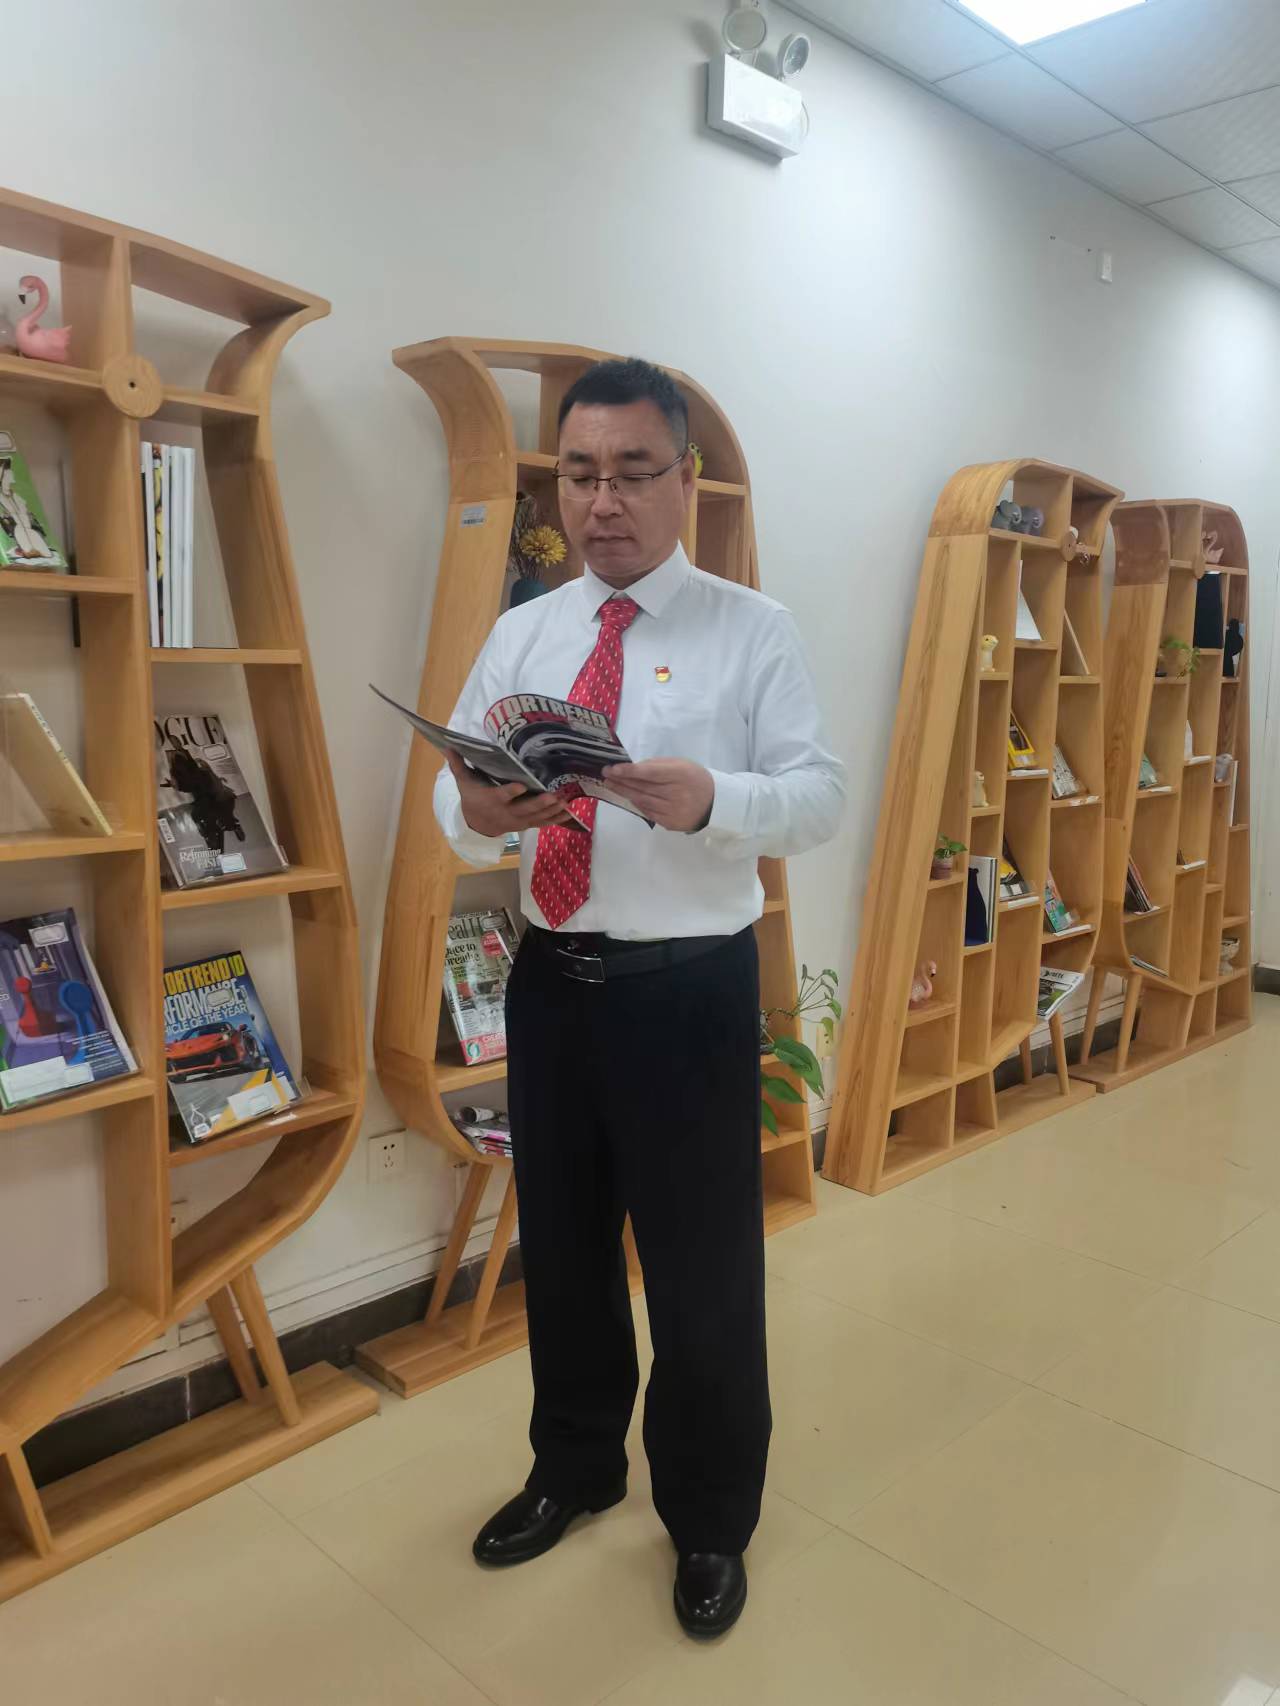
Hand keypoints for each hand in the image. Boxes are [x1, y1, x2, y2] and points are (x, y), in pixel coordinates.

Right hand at [446, 753, 581, 835]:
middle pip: (524, 808)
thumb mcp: (464, 782)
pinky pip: (541, 823)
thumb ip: (459, 764)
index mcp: (492, 799)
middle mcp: (507, 812)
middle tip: (553, 795)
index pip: (502, 795)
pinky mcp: (526, 824)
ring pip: (536, 817)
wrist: (477, 824)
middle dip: (539, 803)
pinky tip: (567, 812)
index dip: (511, 792)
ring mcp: (518, 820)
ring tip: (565, 802)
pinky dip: (555, 819)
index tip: (522, 786)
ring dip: (551, 810)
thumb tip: (448, 745)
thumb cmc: (472, 797)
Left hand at [605, 759, 714, 831]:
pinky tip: (628, 797)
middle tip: (606, 776)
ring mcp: (673, 811)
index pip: (649, 773)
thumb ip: (658, 765)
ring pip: (642, 801)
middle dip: (621, 781)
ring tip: (612, 786)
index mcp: (680, 775)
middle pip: (642, 788)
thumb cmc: (695, 779)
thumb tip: (633, 769)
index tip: (612, 769)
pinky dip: (637, 804)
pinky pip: (648, 812)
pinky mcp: (670, 823)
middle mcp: (676, 794)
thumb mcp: (681, 764)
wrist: (716, 804)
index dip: (629, 771)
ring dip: (625, 793)